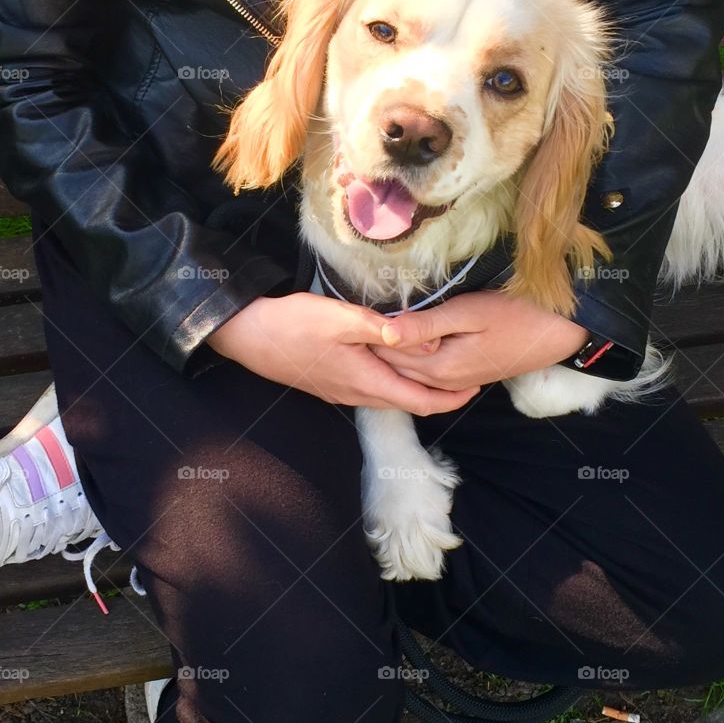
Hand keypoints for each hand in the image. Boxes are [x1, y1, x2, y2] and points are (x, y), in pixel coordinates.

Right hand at [207, 292, 481, 413]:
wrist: (249, 336)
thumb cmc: (293, 324)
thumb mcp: (340, 318)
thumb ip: (384, 330)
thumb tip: (425, 343)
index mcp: (366, 380)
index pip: (419, 401)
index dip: (450, 400)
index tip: (474, 389)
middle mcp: (357, 393)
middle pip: (409, 403)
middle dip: (440, 396)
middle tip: (467, 380)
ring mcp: (344, 391)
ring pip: (391, 396)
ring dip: (418, 389)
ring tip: (442, 373)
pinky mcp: (333, 383)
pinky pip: (374, 389)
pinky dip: (396, 382)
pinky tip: (400, 366)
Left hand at [369, 290, 588, 389]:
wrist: (559, 332)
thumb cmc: (518, 314)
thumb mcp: (470, 313)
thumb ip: (426, 325)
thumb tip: (384, 330)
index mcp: (440, 367)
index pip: (388, 353)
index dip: (368, 332)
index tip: (352, 309)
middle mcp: (443, 382)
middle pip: (394, 366)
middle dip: (373, 344)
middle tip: (353, 315)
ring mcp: (455, 382)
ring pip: (408, 372)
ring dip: (391, 352)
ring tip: (373, 325)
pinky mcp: (463, 377)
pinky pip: (425, 373)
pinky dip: (409, 358)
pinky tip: (404, 340)